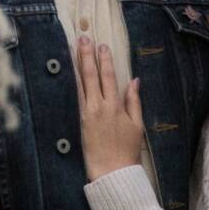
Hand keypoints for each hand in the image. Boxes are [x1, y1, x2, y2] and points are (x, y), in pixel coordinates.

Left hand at [77, 36, 143, 180]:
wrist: (112, 171)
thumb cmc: (127, 150)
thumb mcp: (137, 125)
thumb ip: (134, 101)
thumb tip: (134, 81)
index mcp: (116, 106)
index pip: (109, 77)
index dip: (105, 60)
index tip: (102, 45)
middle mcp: (100, 106)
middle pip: (93, 75)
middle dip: (88, 56)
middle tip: (84, 38)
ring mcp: (88, 113)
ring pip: (82, 83)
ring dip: (78, 64)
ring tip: (75, 48)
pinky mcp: (80, 121)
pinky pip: (77, 97)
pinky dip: (74, 83)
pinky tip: (71, 72)